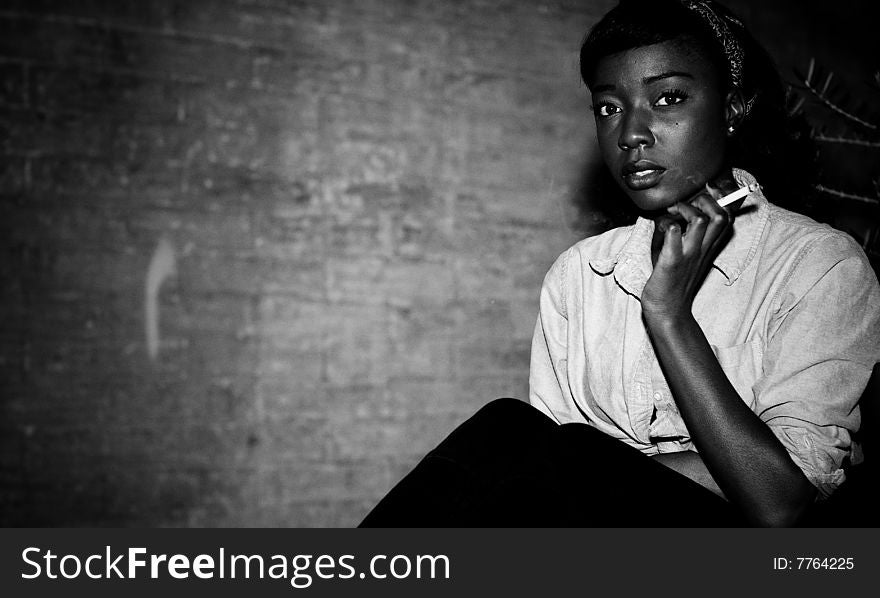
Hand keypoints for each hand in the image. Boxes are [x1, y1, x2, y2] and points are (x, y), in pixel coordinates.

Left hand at [641, 183, 735, 323]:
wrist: (668, 311)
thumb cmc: (674, 281)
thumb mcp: (689, 256)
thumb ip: (690, 237)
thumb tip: (680, 213)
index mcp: (708, 247)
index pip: (728, 217)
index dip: (722, 200)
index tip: (705, 192)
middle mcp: (702, 249)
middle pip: (721, 215)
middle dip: (705, 199)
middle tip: (685, 201)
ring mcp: (688, 255)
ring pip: (701, 221)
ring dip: (686, 210)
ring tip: (672, 212)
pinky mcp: (671, 262)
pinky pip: (673, 237)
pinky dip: (667, 227)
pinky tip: (661, 227)